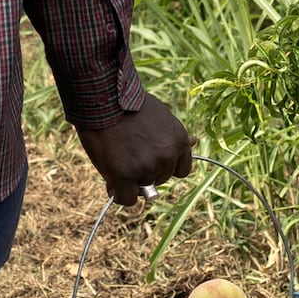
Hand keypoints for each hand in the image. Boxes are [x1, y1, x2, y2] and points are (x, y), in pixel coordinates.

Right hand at [73, 87, 195, 206]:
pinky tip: (111, 180)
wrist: (103, 98)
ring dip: (130, 180)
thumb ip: (172, 135)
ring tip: (116, 157)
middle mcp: (168, 156)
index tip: (150, 159)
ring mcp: (147, 167)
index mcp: (180, 141)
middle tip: (127, 153)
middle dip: (145, 172)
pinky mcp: (126, 176)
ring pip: (141, 189)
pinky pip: (126, 199)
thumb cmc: (127, 104)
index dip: (163, 167)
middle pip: (160, 179)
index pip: (181, 170)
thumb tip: (195, 141)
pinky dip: (118, 193)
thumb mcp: (160, 115)